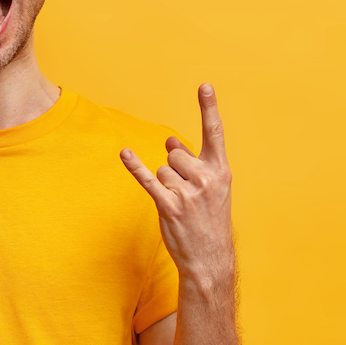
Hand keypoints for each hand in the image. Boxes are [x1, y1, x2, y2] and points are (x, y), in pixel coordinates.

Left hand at [120, 83, 233, 284]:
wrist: (209, 259)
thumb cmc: (210, 220)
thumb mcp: (211, 189)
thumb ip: (192, 161)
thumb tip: (170, 140)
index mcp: (220, 171)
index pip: (214, 133)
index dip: (209, 108)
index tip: (205, 85)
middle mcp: (206, 178)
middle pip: (175, 153)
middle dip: (174, 168)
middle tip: (187, 194)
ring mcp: (187, 192)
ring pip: (161, 169)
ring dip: (165, 185)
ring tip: (180, 205)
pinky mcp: (168, 205)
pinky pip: (147, 178)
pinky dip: (134, 166)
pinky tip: (125, 153)